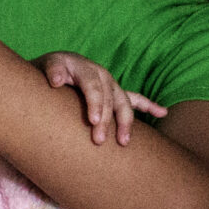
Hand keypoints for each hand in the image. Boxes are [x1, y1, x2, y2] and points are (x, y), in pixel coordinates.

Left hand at [37, 52, 166, 144]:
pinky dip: (149, 105)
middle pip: (110, 98)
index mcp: (85, 69)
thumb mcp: (45, 67)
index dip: (95, 104)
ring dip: (126, 121)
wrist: (51, 69)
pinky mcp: (114, 92)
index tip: (94, 122)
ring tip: (124, 141)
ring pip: (123, 103)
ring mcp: (110, 84)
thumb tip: (56, 80)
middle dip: (108, 121)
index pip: (93, 87)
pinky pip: (135, 98)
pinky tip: (163, 113)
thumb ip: (51, 71)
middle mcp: (101, 75)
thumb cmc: (46, 72)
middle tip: (99, 141)